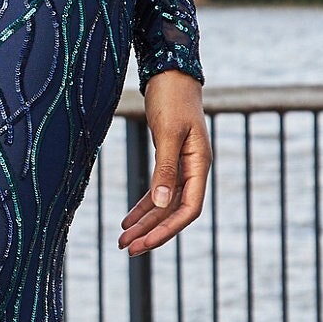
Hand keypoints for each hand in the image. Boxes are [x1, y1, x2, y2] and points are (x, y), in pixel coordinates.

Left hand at [118, 73, 210, 254]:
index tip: (143, 243)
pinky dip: (143, 206)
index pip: (188, 209)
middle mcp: (194, 169)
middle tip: (127, 249)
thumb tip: (160, 204)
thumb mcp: (168, 132)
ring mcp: (182, 165)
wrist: (171, 72)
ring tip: (123, 240)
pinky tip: (127, 218)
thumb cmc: (171, 97)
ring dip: (144, 222)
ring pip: (164, 203)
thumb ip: (165, 168)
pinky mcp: (169, 159)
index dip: (166, 229)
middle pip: (174, 212)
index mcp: (199, 164)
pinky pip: (158, 190)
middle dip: (151, 232)